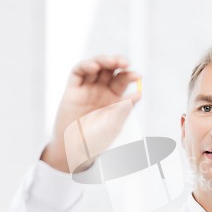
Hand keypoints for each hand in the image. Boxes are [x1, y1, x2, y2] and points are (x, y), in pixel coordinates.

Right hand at [41, 55, 140, 171]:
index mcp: (115, 98)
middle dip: (118, 63)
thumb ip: (125, 108)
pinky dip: (85, 66)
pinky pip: (78, 73)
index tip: (137, 76)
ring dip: (103, 60)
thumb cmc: (97, 140)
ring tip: (111, 62)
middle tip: (125, 63)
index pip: (123, 80)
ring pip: (95, 67)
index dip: (130, 76)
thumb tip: (139, 93)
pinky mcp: (72, 90)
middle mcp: (101, 91)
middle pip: (110, 70)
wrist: (75, 150)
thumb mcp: (114, 125)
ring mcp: (87, 89)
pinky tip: (94, 66)